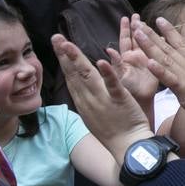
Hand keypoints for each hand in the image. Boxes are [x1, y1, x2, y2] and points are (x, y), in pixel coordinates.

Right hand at [51, 35, 152, 166]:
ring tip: (68, 44)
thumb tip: (79, 85)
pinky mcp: (120, 101)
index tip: (57, 44)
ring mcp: (103, 100)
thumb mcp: (93, 113)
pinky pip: (112, 86)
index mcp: (83, 101)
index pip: (71, 76)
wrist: (128, 148)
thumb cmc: (113, 131)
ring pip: (88, 77)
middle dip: (64, 54)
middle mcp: (89, 100)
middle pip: (74, 74)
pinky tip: (101, 61)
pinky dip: (107, 73)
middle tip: (56, 37)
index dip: (63, 60)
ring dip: (78, 59)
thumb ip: (86, 97)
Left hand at [114, 17, 159, 106]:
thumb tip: (108, 50)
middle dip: (137, 26)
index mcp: (125, 59)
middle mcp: (136, 58)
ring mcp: (146, 63)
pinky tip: (167, 38)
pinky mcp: (156, 69)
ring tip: (152, 23)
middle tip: (137, 15)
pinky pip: (160, 56)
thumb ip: (115, 64)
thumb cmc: (125, 92)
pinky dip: (163, 47)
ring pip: (148, 44)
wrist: (137, 105)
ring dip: (150, 34)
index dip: (125, 29)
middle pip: (136, 39)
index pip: (125, 40)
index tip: (126, 17)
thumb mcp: (118, 77)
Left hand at [131, 17, 184, 135]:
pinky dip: (160, 72)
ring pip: (166, 60)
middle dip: (152, 36)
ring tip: (137, 33)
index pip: (182, 45)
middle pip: (169, 49)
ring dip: (150, 47)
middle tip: (138, 23)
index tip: (159, 21)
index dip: (170, 33)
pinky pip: (172, 81)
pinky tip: (148, 63)